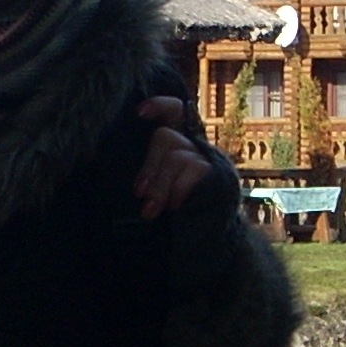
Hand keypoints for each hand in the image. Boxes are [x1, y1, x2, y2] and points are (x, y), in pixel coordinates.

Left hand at [134, 96, 211, 219]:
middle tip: (138, 193)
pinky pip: (192, 170)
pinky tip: (174, 207)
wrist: (207, 239)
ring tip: (150, 211)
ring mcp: (210, 159)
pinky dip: (177, 190)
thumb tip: (125, 172)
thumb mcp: (157, 187)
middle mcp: (196, 146)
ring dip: (159, 186)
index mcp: (180, 143)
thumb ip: (150, 170)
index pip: (174, 112)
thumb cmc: (175, 213)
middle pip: (165, 136)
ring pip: (175, 156)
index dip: (160, 106)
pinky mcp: (220, 175)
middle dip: (149, 166)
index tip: (139, 113)